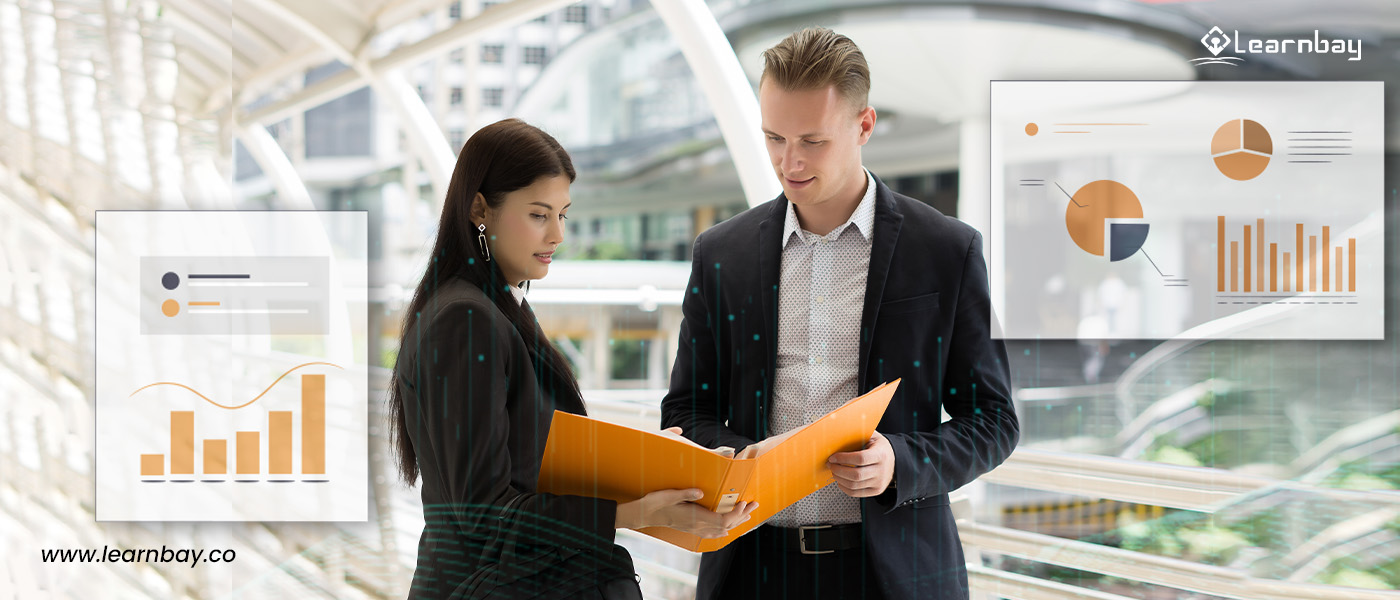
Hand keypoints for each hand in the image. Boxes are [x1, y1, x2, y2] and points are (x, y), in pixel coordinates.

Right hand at [616, 488, 758, 537]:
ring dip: (736, 522)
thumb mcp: (669, 495)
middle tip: (754, 504)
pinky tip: (727, 529)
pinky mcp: (692, 529)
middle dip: (742, 515)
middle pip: (726, 525)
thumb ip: (686, 494)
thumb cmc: (656, 503)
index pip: (722, 520)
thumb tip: (700, 492)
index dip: (736, 513)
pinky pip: (713, 533)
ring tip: (747, 515)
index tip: (744, 502)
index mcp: (695, 518)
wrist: (644, 515)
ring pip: (721, 531)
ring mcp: (695, 529)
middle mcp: (697, 526)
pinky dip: (724, 530)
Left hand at [828, 431, 895, 497]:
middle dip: (838, 470)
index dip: (844, 458)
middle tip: (831, 465)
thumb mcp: (873, 437)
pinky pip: (855, 493)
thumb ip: (858, 434)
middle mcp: (881, 470)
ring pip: (854, 485)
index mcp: (881, 455)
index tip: (833, 457)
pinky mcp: (875, 491)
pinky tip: (840, 480)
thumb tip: (839, 433)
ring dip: (839, 478)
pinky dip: (844, 487)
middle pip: (856, 474)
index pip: (860, 458)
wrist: (894, 461)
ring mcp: (879, 483)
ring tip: (834, 471)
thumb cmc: (880, 448)